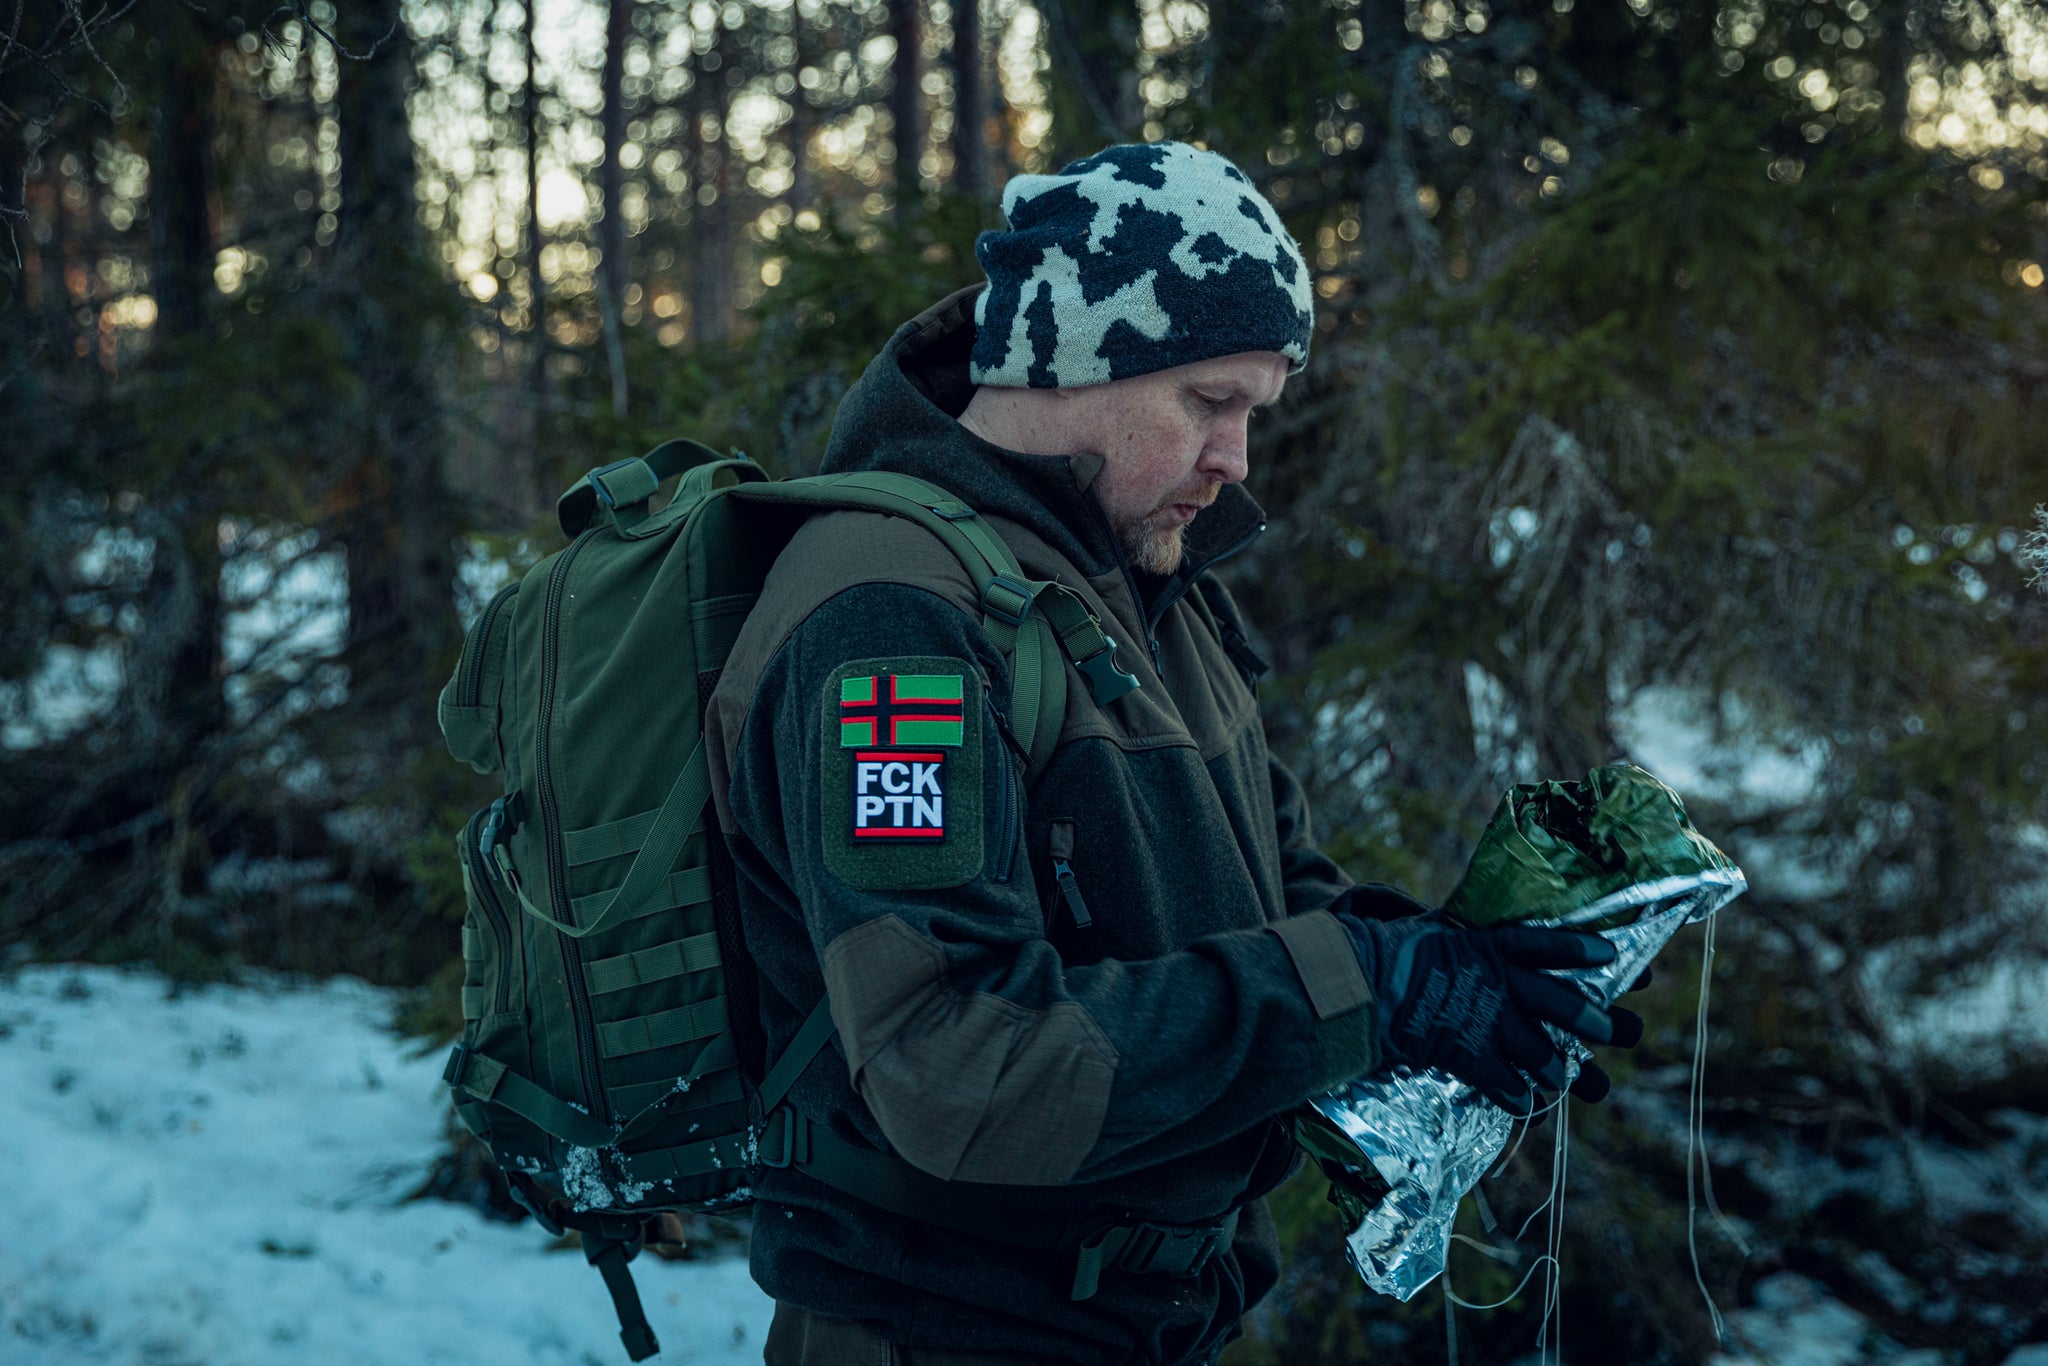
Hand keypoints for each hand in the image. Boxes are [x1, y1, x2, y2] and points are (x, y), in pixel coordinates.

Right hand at [1337, 913, 1642, 1112]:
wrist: (1363, 984)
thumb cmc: (1396, 953)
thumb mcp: (1438, 932)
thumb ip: (1469, 942)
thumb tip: (1484, 945)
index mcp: (1492, 944)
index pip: (1547, 944)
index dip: (1581, 949)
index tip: (1610, 954)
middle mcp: (1500, 982)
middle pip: (1562, 1004)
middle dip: (1597, 1021)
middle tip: (1623, 1032)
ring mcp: (1487, 1020)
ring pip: (1541, 1052)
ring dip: (1556, 1068)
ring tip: (1564, 1078)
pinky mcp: (1468, 1054)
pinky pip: (1504, 1083)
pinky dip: (1515, 1096)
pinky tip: (1522, 1103)